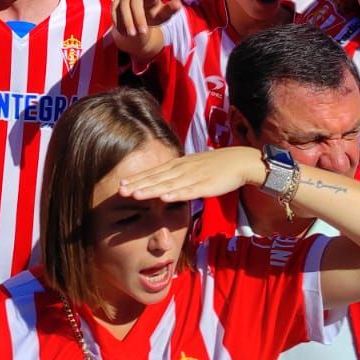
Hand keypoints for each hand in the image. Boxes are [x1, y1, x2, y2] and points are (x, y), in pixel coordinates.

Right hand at [111, 0, 181, 56]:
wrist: (137, 23)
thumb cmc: (152, 16)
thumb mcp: (162, 16)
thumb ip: (170, 10)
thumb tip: (178, 4)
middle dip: (139, 16)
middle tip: (143, 31)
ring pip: (124, 6)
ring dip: (128, 21)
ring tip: (132, 34)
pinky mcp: (115, 4)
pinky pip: (114, 12)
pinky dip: (119, 22)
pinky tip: (123, 32)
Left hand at [117, 146, 265, 203]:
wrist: (239, 161)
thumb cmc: (214, 166)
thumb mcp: (192, 167)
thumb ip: (177, 174)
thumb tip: (162, 183)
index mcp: (178, 165)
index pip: (154, 172)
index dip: (137, 179)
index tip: (120, 185)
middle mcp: (182, 169)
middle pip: (157, 178)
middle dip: (138, 185)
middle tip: (120, 191)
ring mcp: (193, 176)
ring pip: (168, 184)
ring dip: (151, 190)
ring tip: (135, 195)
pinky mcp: (206, 185)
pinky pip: (189, 191)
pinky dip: (176, 194)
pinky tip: (165, 198)